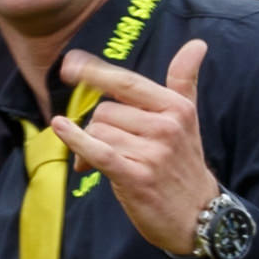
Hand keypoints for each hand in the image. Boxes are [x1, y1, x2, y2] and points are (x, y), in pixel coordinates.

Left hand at [59, 40, 223, 258]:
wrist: (198, 215)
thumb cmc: (183, 164)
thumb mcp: (188, 120)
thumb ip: (184, 81)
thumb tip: (197, 43)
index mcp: (176, 107)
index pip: (126, 82)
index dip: (94, 72)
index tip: (69, 64)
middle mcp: (166, 126)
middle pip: (104, 110)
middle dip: (98, 127)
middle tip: (109, 148)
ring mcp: (152, 152)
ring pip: (97, 131)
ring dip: (91, 147)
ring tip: (108, 163)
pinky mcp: (136, 176)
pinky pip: (97, 150)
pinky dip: (75, 140)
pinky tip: (60, 128)